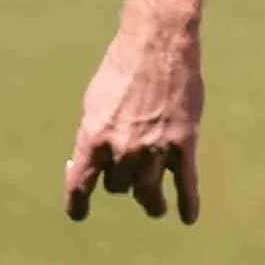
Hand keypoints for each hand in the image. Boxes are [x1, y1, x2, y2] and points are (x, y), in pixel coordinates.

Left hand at [65, 17, 202, 222]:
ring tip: (153, 207)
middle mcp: (122, 149)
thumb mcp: (93, 103)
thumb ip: (92, 135)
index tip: (79, 214)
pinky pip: (186, 184)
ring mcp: (155, 149)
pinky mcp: (184, 144)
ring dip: (150, 204)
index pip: (80, 182)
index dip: (77, 203)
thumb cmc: (120, 71)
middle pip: (119, 186)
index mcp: (93, 137)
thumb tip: (86, 163)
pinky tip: (187, 217)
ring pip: (148, 193)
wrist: (157, 46)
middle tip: (126, 177)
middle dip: (121, 183)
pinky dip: (187, 203)